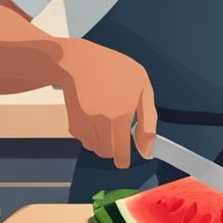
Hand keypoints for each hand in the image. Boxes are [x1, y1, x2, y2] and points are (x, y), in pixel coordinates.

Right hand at [55, 38, 157, 168]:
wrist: (78, 62)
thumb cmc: (115, 70)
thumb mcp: (143, 87)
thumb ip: (149, 120)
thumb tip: (147, 149)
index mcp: (120, 116)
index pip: (121, 154)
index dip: (124, 160)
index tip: (124, 160)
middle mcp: (101, 125)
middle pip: (108, 153)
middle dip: (115, 149)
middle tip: (118, 132)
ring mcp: (85, 125)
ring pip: (96, 149)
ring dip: (103, 143)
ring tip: (107, 122)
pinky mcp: (73, 124)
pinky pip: (85, 140)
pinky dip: (91, 136)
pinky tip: (94, 117)